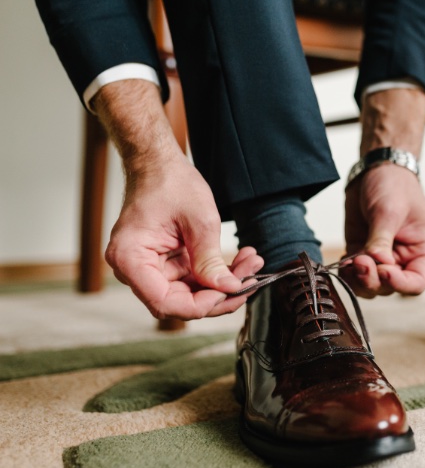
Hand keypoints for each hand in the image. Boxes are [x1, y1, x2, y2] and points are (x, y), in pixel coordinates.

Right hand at [105, 157, 263, 319]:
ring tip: (252, 262)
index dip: (201, 304)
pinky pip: (191, 279)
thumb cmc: (171, 182)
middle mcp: (133, 269)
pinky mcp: (163, 263)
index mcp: (130, 258)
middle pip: (179, 302)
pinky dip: (216, 272)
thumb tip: (229, 289)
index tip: (232, 291)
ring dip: (223, 283)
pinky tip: (240, 260)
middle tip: (252, 279)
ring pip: (189, 293)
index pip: (166, 302)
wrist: (159, 163)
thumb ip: (210, 259)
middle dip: (219, 293)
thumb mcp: (199, 220)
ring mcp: (148, 267)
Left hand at [342, 164, 424, 297]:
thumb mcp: (389, 212)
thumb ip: (381, 239)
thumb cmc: (394, 186)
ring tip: (351, 261)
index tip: (383, 270)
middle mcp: (403, 260)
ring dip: (357, 280)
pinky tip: (343, 262)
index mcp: (422, 252)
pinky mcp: (361, 252)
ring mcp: (380, 258)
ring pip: (369, 285)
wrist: (375, 170)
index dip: (399, 283)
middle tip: (361, 261)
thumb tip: (376, 263)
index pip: (416, 283)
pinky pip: (353, 274)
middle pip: (389, 287)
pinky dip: (346, 272)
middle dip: (373, 279)